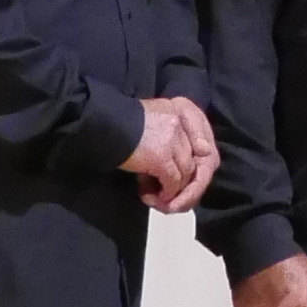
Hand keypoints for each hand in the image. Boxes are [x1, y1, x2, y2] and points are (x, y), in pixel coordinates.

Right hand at [123, 96, 218, 212]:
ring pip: (187, 173)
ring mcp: (173, 138)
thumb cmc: (123, 123)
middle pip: (199, 159)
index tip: (187, 179)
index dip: (200, 163)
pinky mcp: (162, 156)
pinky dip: (166, 193)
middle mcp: (182, 121)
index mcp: (183, 108)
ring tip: (157, 198)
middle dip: (190, 183)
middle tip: (176, 198)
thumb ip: (174, 135)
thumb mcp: (155, 120)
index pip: (205, 139)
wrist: (101, 123)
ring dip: (174, 191)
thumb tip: (188, 169)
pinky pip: (173, 182)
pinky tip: (151, 197)